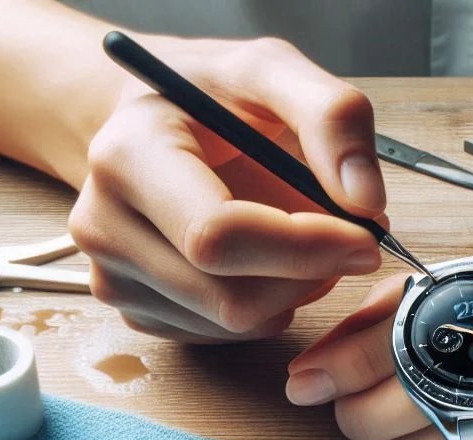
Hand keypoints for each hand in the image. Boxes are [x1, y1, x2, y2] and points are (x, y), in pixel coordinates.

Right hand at [68, 36, 385, 342]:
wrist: (151, 122)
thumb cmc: (209, 96)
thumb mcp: (273, 71)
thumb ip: (332, 118)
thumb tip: (367, 202)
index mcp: (127, 157)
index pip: (218, 236)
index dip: (304, 248)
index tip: (364, 240)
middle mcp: (105, 226)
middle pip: (231, 298)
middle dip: (306, 276)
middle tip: (342, 241)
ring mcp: (115, 279)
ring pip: (235, 325)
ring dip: (291, 292)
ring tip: (298, 240)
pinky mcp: (136, 313)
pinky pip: (225, 336)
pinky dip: (265, 307)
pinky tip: (265, 264)